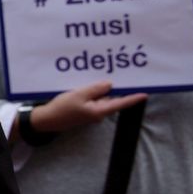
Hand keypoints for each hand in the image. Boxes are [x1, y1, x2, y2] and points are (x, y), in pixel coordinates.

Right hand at [31, 81, 146, 133]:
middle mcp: (98, 112)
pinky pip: (93, 99)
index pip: (121, 103)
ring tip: (97, 75)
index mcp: (99, 110)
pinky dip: (92, 92)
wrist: (48, 120)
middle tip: (118, 74)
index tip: (145, 94)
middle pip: (111, 98)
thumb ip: (95, 89)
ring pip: (101, 98)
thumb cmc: (62, 108)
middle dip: (114, 88)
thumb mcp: (78, 95)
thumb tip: (110, 84)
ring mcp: (92, 112)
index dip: (133, 98)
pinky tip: (86, 85)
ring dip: (100, 89)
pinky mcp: (85, 110)